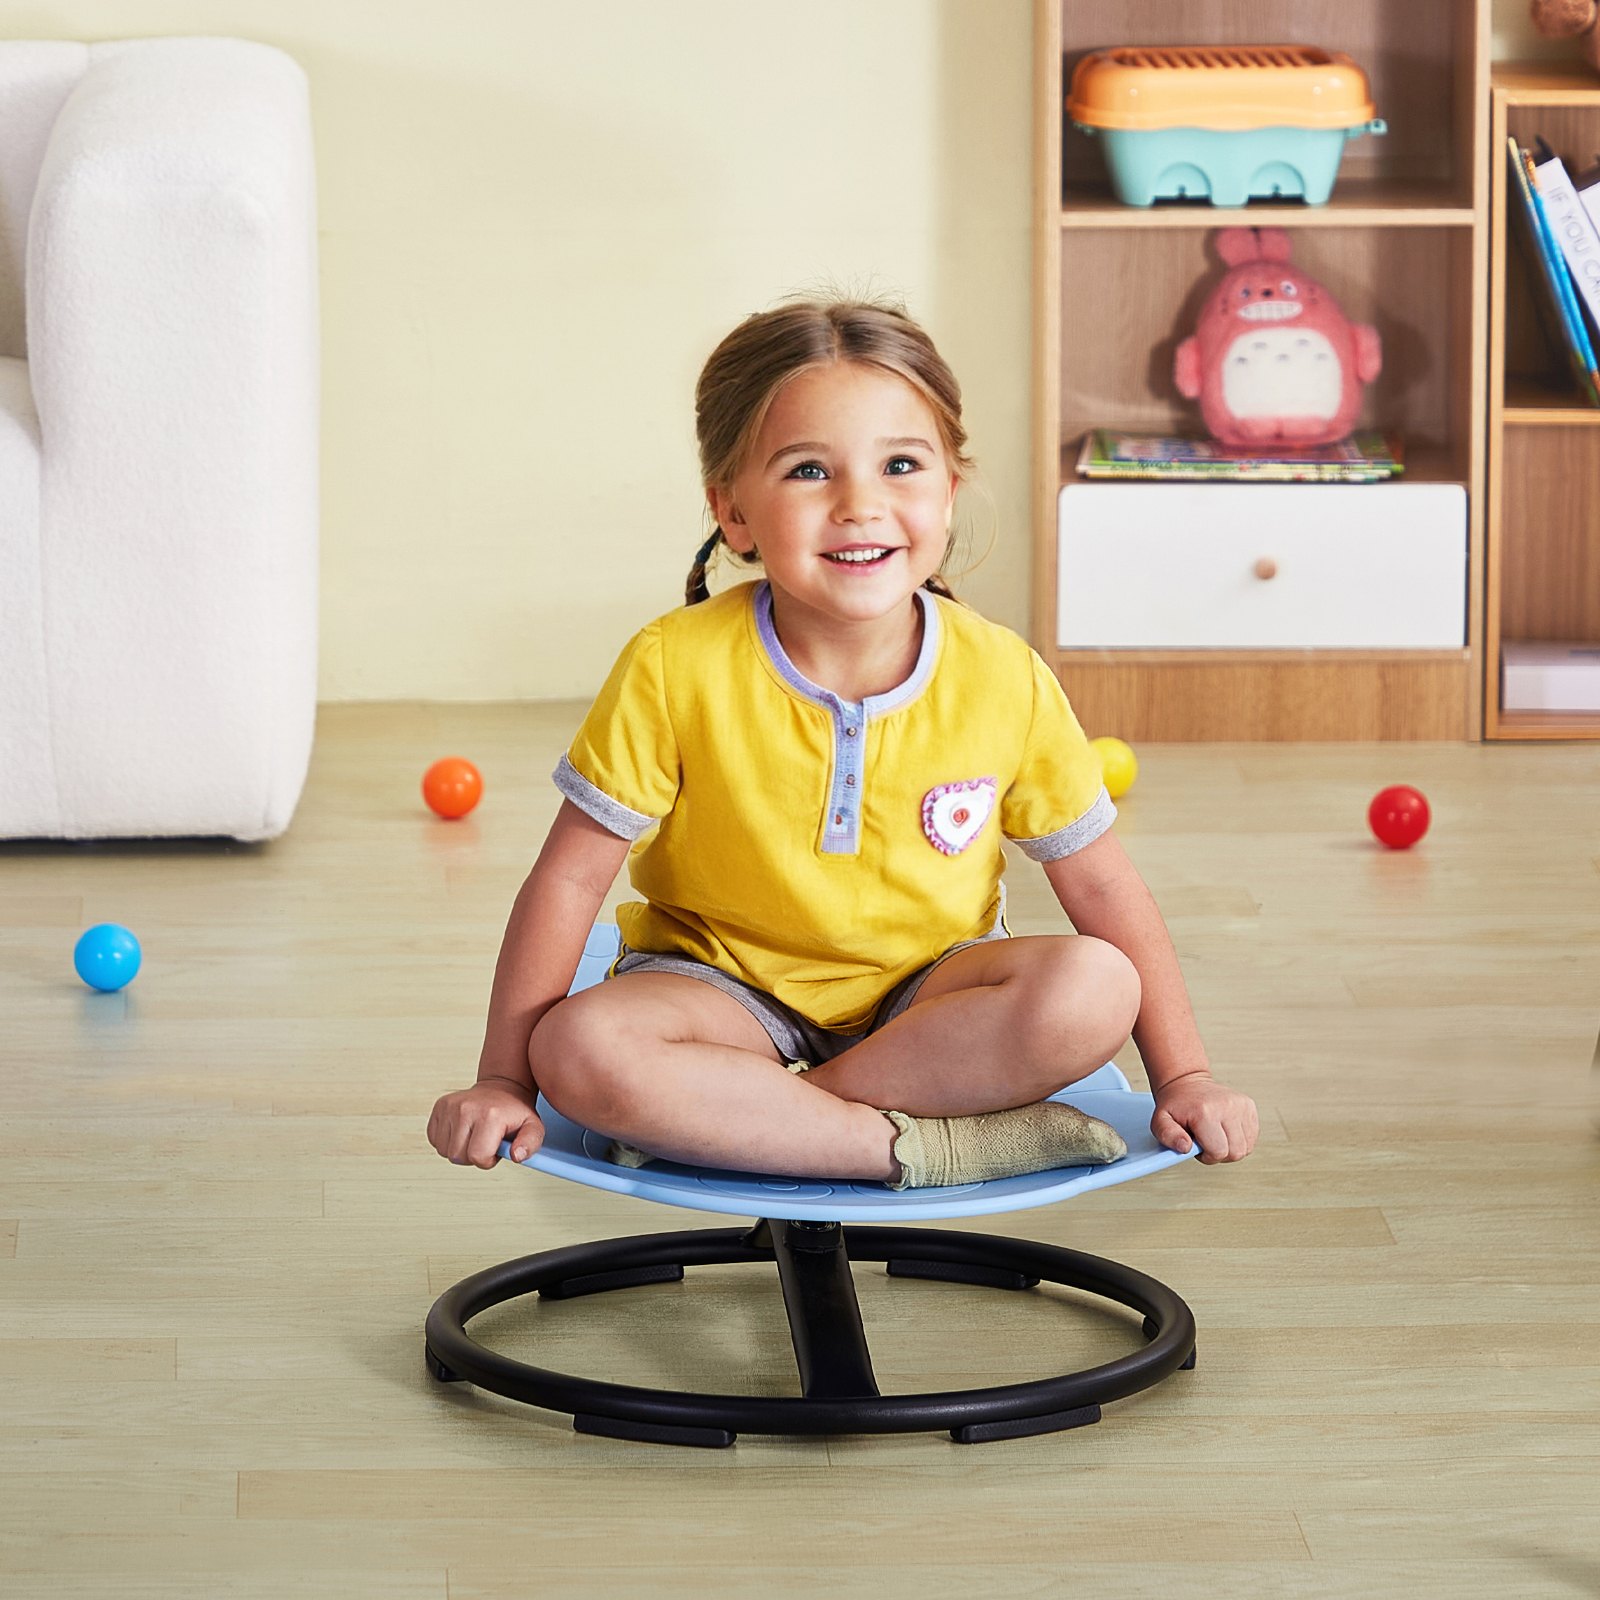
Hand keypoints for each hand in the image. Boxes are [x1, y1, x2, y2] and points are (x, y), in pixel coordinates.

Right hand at [427, 1076, 544, 1169]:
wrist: (502, 1088)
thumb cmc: (514, 1112)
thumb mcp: (533, 1127)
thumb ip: (530, 1144)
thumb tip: (516, 1155)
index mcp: (490, 1115)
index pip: (478, 1157)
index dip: (487, 1160)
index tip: (495, 1149)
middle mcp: (467, 1108)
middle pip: (458, 1157)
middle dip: (472, 1156)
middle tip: (485, 1142)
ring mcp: (451, 1106)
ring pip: (444, 1151)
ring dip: (459, 1149)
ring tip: (474, 1136)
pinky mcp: (440, 1106)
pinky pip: (434, 1139)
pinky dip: (447, 1141)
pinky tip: (462, 1131)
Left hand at [1151, 1071, 1257, 1164]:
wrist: (1187, 1082)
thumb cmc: (1175, 1104)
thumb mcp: (1160, 1121)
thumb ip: (1168, 1136)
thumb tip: (1185, 1147)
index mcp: (1205, 1112)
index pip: (1218, 1152)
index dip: (1207, 1156)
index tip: (1197, 1145)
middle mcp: (1227, 1106)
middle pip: (1235, 1152)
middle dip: (1220, 1154)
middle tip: (1206, 1142)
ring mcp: (1241, 1105)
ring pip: (1246, 1147)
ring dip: (1230, 1148)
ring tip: (1215, 1136)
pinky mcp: (1249, 1106)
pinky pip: (1252, 1137)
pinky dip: (1239, 1140)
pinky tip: (1225, 1131)